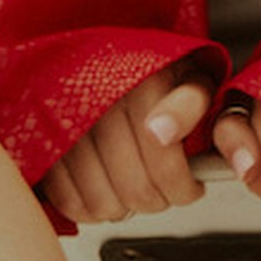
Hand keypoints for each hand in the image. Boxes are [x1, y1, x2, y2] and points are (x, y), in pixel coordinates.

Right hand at [42, 80, 208, 226]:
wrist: (102, 52)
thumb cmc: (154, 74)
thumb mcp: (194, 83)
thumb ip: (210, 117)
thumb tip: (217, 154)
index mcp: (143, 83)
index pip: (165, 163)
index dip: (184, 186)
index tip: (192, 185)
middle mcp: (100, 101)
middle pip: (135, 190)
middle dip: (159, 198)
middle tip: (167, 189)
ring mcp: (66, 123)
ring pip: (103, 201)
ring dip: (126, 206)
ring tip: (137, 187)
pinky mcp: (43, 142)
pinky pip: (67, 199)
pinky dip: (91, 208)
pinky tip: (107, 191)